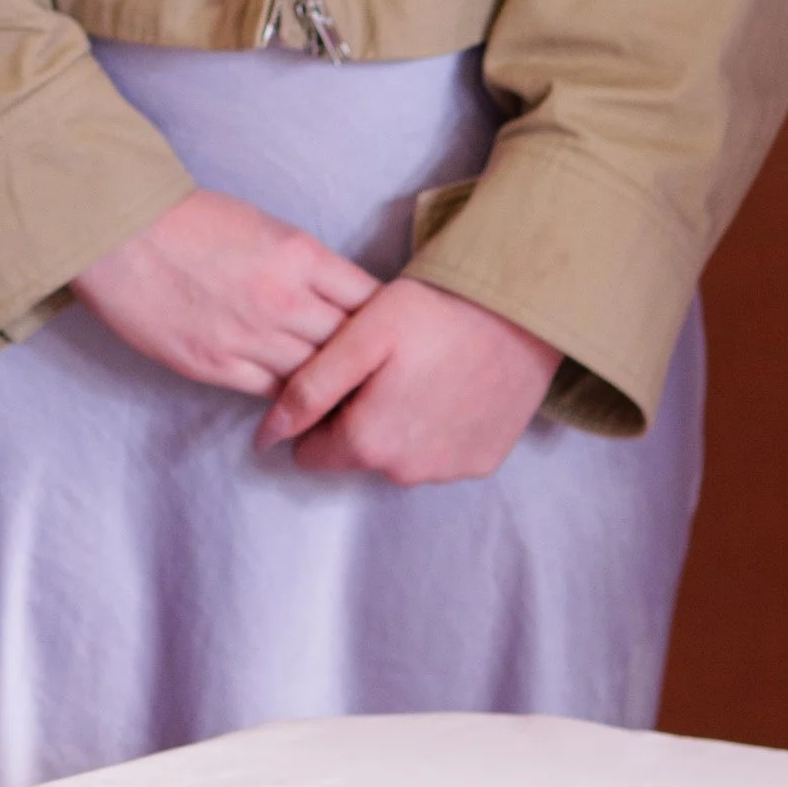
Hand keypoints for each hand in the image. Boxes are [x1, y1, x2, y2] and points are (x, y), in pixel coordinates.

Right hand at [71, 187, 374, 395]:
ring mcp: (249, 337)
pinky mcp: (214, 365)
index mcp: (300, 255)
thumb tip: (334, 297)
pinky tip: (298, 399)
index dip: (384, 320)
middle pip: (349, 344)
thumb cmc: (186, 219)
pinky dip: (289, 397)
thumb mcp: (263, 224)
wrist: (118, 232)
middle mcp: (283, 300)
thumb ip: (303, 263)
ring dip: (329, 385)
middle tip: (379, 375)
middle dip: (365, 359)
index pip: (369, 299)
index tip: (390, 331)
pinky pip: (271, 393)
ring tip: (346, 396)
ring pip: (314, 376)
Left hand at [261, 275, 560, 481]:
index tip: (342, 377)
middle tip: (384, 367)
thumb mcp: (360, 337)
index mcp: (369, 443)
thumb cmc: (435, 314)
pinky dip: (437, 428)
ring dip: (398, 425)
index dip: (318, 413)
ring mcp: (449, 471)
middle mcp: (407, 472)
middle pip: (355, 455)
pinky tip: (449, 387)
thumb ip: (309, 389)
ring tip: (419, 372)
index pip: (311, 453)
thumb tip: (266, 437)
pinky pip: (440, 454)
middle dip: (357, 419)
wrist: (521, 314)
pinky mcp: (483, 462)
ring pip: (397, 457)